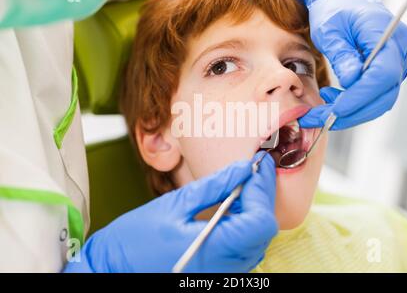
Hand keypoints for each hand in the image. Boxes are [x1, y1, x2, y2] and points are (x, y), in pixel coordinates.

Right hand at [64, 152, 277, 272]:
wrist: (110, 272)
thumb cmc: (132, 242)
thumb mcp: (173, 206)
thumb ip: (214, 187)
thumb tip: (242, 168)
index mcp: (214, 251)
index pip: (259, 220)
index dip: (263, 189)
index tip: (260, 163)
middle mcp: (225, 269)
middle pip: (263, 230)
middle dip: (261, 195)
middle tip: (254, 168)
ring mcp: (223, 275)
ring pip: (256, 240)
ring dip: (254, 209)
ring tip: (243, 183)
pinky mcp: (218, 275)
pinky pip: (243, 249)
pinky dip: (244, 224)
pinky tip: (234, 205)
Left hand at [294, 0, 406, 129]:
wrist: (341, 1)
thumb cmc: (334, 10)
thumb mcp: (330, 30)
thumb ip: (342, 55)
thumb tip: (351, 81)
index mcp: (387, 35)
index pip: (382, 75)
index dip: (359, 97)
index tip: (335, 109)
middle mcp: (399, 50)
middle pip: (384, 93)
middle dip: (351, 112)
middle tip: (320, 118)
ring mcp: (396, 62)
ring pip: (380, 100)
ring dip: (351, 112)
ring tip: (322, 108)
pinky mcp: (387, 71)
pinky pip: (375, 95)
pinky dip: (354, 104)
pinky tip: (333, 99)